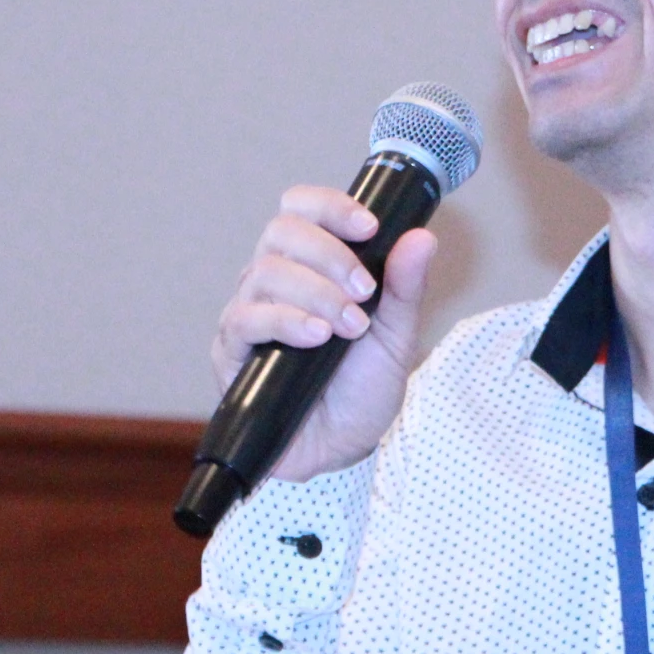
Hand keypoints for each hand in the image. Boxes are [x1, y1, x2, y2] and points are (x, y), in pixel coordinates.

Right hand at [212, 186, 438, 480]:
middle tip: (365, 292)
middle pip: (281, 231)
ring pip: (265, 271)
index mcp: (310, 265)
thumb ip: (405, 287)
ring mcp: (249, 313)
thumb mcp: (396, 336)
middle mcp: (273, 281)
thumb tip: (422, 238)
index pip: (301, 208)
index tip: (370, 227)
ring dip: (316, 293)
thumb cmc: (362, 388)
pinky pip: (246, 319)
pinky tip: (317, 336)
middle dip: (330, 254)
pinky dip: (286, 321)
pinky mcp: (232, 351)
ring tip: (349, 326)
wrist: (343, 447)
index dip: (330, 206)